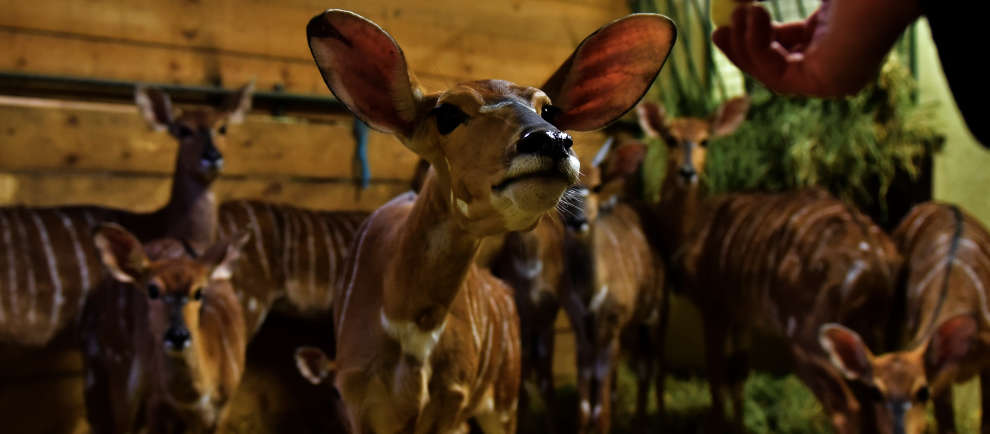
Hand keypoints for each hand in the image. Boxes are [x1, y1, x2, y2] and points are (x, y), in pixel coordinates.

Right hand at [712, 1, 919, 96]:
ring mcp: (834, 81)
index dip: (756, 42)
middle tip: (718, 30)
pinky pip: (776, 73)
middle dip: (743, 52)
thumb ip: (774, 14)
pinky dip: (757, 46)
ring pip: (771, 74)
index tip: (731, 24)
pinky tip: (755, 14)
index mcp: (841, 48)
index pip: (790, 55)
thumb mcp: (810, 1)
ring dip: (746, 45)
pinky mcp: (826, 83)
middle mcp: (840, 71)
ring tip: (740, 10)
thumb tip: (739, 3)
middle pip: (776, 72)